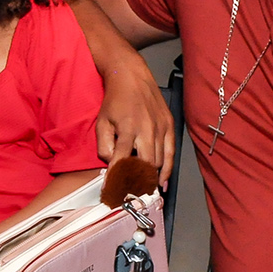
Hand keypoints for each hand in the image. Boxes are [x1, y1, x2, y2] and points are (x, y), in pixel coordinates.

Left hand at [94, 63, 175, 186]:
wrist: (133, 77)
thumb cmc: (115, 101)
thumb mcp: (101, 122)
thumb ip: (104, 145)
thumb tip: (112, 164)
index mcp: (128, 128)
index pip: (122, 161)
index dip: (118, 178)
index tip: (114, 191)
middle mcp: (147, 130)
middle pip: (145, 165)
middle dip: (138, 182)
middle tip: (131, 194)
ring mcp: (161, 128)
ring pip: (158, 162)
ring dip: (151, 177)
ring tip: (143, 189)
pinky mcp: (170, 126)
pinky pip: (171, 154)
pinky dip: (167, 170)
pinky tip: (162, 182)